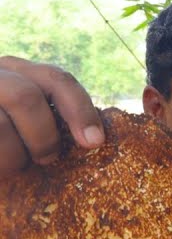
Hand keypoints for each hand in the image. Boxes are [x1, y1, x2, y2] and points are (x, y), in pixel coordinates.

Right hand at [0, 56, 101, 175]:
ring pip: (0, 127)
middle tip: (47, 158)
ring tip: (11, 167)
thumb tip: (95, 139)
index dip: (80, 109)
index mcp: (15, 70)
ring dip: (13, 158)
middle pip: (25, 97)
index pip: (57, 79)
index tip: (94, 142)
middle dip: (43, 136)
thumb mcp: (27, 121)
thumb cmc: (9, 139)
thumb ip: (52, 116)